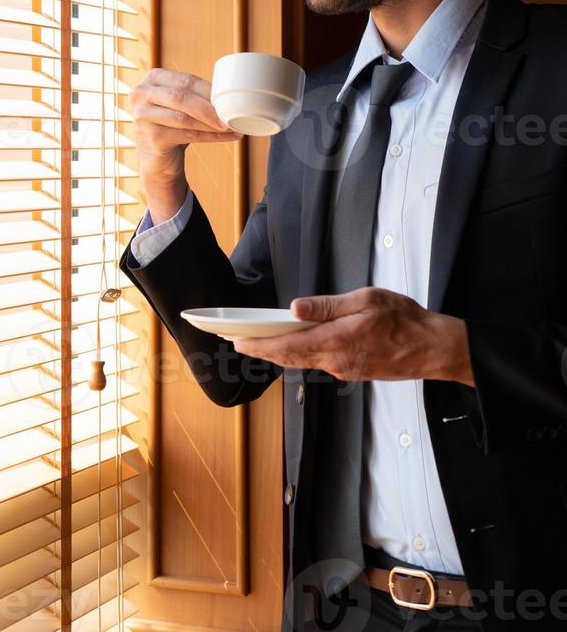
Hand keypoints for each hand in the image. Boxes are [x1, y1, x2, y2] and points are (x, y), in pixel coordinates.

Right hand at [130, 68, 243, 182]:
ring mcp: (143, 116)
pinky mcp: (151, 137)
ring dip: (211, 123)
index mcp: (153, 78)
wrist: (156, 158)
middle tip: (232, 114)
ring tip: (231, 126)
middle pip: (182, 97)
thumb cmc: (173, 126)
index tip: (231, 98)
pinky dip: (210, 136)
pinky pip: (187, 135)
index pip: (186, 80)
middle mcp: (142, 94)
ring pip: (184, 118)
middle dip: (210, 106)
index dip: (210, 90)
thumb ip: (197, 94)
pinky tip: (225, 137)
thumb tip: (230, 89)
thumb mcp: (181, 105)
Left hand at [231, 287, 473, 385]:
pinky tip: (295, 343)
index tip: (238, 341)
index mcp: (337, 342)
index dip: (259, 345)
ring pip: (303, 361)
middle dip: (262, 350)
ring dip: (280, 352)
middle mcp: (336, 362)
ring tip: (260, 340)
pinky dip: (301, 353)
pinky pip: (319, 362)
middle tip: (238, 341)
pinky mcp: (352, 371)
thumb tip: (296, 307)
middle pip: (289, 358)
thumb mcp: (366, 300)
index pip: (287, 346)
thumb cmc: (404, 320)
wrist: (433, 349)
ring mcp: (344, 370)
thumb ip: (329, 305)